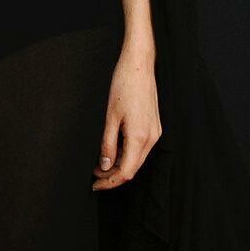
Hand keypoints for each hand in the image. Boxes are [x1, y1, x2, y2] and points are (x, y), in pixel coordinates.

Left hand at [93, 48, 159, 189]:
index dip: (110, 182)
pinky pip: (141, 148)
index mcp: (140, 137)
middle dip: (113, 176)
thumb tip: (104, 166)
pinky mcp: (154, 126)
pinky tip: (113, 152)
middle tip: (94, 177)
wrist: (139, 65)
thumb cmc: (123, 86)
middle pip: (133, 168)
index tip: (95, 185)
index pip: (126, 172)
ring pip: (137, 159)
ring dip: (120, 165)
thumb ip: (107, 144)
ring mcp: (154, 132)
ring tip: (100, 165)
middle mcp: (151, 138)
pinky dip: (127, 154)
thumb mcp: (110, 117)